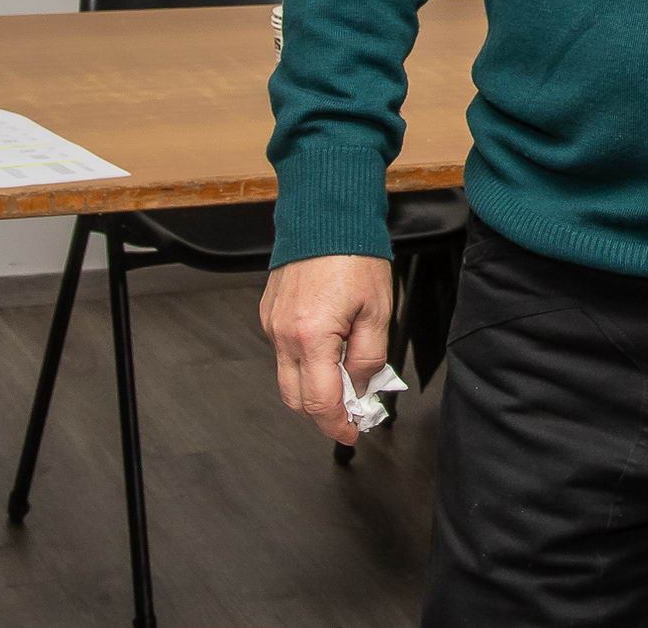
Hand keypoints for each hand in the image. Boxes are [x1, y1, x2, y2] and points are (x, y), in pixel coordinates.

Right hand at [259, 253, 393, 446]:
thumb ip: (369, 356)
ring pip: (287, 377)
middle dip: (323, 413)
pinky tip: (329, 353)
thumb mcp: (377, 310)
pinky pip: (283, 352)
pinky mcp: (269, 313)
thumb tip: (360, 386)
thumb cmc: (353, 254)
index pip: (319, 402)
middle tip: (352, 412)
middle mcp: (283, 334)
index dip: (337, 425)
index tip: (352, 432)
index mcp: (311, 336)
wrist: (326, 215)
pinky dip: (304, 363)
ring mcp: (272, 324)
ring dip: (313, 388)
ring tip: (345, 380)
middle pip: (296, 398)